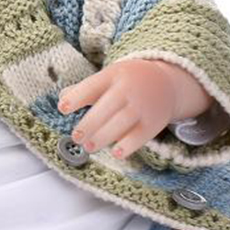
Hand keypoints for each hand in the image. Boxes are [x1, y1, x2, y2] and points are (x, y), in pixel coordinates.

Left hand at [56, 59, 178, 159]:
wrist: (166, 83)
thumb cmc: (128, 82)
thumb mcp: (108, 77)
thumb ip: (85, 89)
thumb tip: (62, 99)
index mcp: (113, 76)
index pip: (93, 86)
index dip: (77, 97)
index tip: (63, 108)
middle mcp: (128, 90)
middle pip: (108, 106)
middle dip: (90, 123)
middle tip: (76, 136)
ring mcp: (142, 106)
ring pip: (122, 122)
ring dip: (103, 136)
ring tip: (88, 147)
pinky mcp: (153, 123)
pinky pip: (140, 135)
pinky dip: (128, 145)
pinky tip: (116, 153)